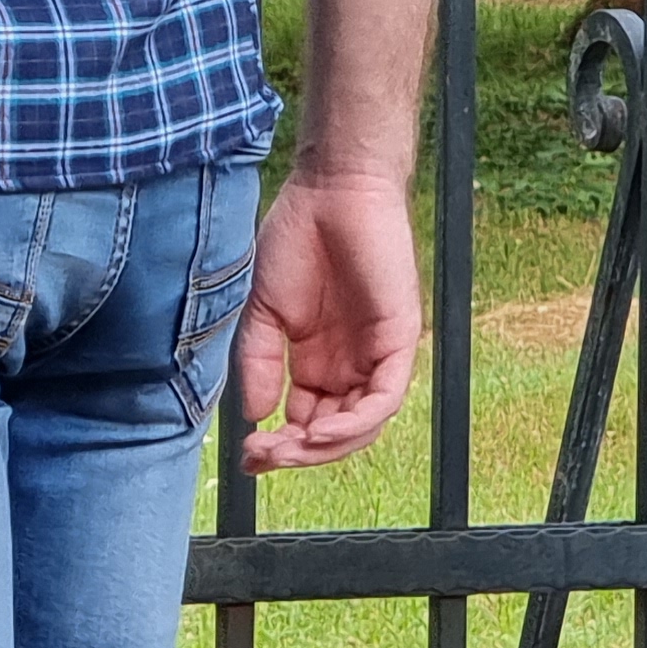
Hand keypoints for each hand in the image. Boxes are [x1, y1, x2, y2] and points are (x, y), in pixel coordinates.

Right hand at [234, 175, 419, 470]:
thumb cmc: (297, 236)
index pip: (306, 421)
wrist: (331, 189)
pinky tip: (320, 431)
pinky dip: (355, 423)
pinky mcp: (399, 340)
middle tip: (261, 458)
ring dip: (324, 447)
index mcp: (318, 360)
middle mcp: (350, 364)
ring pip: (360, 425)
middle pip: (332, 432)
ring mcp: (376, 354)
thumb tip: (256, 415)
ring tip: (288, 448)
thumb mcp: (265, 310)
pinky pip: (384, 399)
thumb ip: (260, 363)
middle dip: (297, 454)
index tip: (247, 457)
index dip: (280, 446)